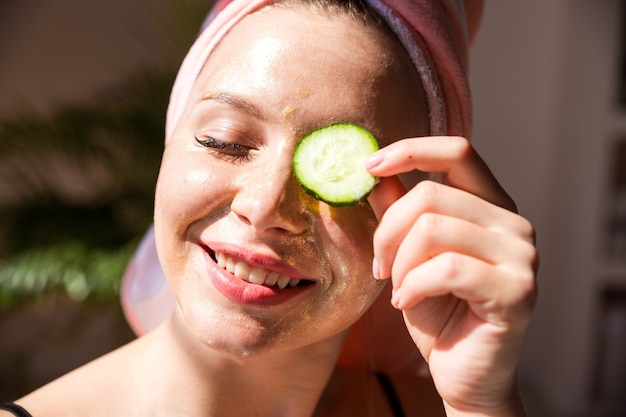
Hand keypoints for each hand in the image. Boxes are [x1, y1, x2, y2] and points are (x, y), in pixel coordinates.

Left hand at [366, 136, 537, 415]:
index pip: (457, 151)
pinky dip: (411, 286)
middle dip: (387, 232)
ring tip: (396, 288)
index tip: (368, 167)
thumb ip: (399, 213)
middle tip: (378, 267)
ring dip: (398, 263)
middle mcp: (513, 224)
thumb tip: (375, 172)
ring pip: (432, 229)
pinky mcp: (516, 290)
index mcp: (490, 206)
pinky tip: (406, 303)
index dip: (409, 150)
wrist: (462, 373)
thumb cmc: (437, 311)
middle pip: (431, 194)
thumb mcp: (408, 256)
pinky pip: (444, 268)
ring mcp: (521, 256)